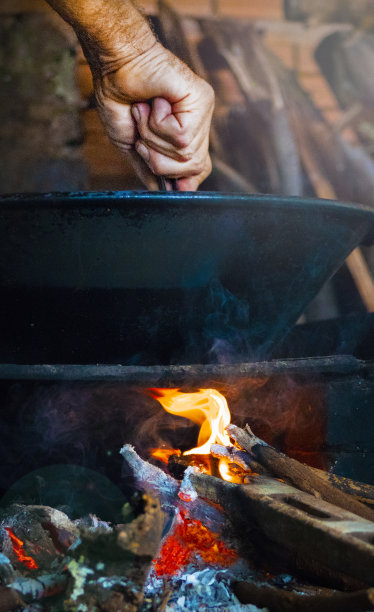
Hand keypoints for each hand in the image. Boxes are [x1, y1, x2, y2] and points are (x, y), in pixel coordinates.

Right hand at [93, 42, 214, 189]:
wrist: (114, 66)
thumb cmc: (120, 99)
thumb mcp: (133, 145)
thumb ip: (150, 169)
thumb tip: (165, 192)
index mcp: (187, 133)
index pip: (199, 169)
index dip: (183, 180)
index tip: (165, 178)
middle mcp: (199, 123)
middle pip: (191, 168)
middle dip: (157, 158)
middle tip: (142, 134)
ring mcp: (202, 111)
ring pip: (184, 154)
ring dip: (153, 137)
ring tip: (145, 113)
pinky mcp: (201, 99)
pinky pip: (181, 136)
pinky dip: (158, 124)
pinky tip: (154, 104)